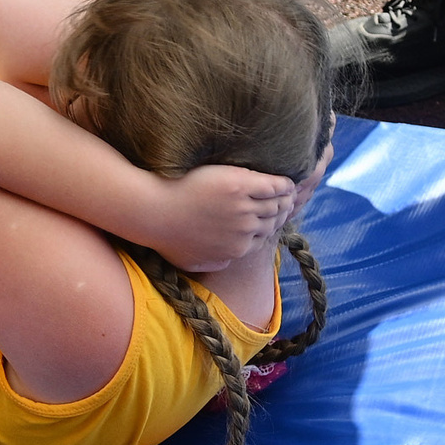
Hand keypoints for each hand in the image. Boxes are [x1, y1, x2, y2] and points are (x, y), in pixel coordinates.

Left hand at [150, 164, 298, 273]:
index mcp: (237, 249)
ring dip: (286, 196)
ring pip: (275, 203)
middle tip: (286, 201)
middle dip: (282, 211)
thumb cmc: (167, 236)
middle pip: (273, 220)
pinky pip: (272, 185)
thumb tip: (227, 262)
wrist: (155, 211)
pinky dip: (283, 184)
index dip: (271, 226)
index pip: (263, 237)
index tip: (274, 218)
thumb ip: (214, 264)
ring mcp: (244, 208)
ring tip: (289, 188)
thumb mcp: (192, 262)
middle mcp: (245, 231)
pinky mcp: (240, 186)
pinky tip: (286, 180)